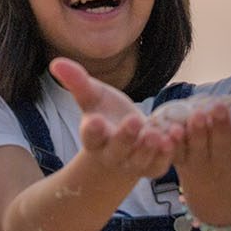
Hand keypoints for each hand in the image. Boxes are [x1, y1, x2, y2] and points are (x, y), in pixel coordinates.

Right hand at [48, 57, 176, 179]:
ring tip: (155, 133)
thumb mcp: (93, 98)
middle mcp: (112, 154)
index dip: (93, 130)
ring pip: (140, 159)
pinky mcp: (152, 168)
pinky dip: (167, 153)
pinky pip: (159, 164)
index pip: (91, 135)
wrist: (126, 146)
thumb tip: (55, 62)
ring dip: (148, 147)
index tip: (95, 121)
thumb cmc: (106, 117)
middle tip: (133, 120)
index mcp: (94, 137)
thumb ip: (77, 82)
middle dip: (125, 136)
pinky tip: (175, 136)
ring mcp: (133, 163)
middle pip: (117, 149)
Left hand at [150, 93, 230, 179]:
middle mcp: (217, 159)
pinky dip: (169, 143)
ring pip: (195, 150)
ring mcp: (194, 161)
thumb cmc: (226, 121)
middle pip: (220, 146)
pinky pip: (170, 153)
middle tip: (218, 107)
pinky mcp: (172, 158)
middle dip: (219, 128)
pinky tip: (169, 130)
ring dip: (196, 134)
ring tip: (196, 116)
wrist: (192, 134)